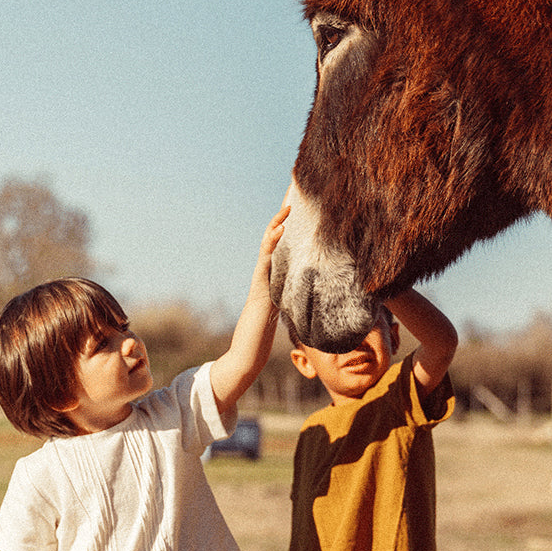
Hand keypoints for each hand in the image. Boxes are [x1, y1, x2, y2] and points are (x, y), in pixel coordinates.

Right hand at [209, 202, 289, 411]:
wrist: (246, 356)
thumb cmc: (262, 339)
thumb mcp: (282, 314)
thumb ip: (288, 301)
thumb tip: (305, 295)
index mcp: (271, 281)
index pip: (280, 248)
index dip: (288, 229)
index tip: (299, 209)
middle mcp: (264, 276)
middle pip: (273, 240)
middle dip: (282, 219)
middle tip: (293, 195)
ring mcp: (260, 281)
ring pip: (268, 247)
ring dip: (277, 225)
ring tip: (288, 205)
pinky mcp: (259, 289)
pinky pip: (267, 261)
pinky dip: (273, 243)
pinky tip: (282, 229)